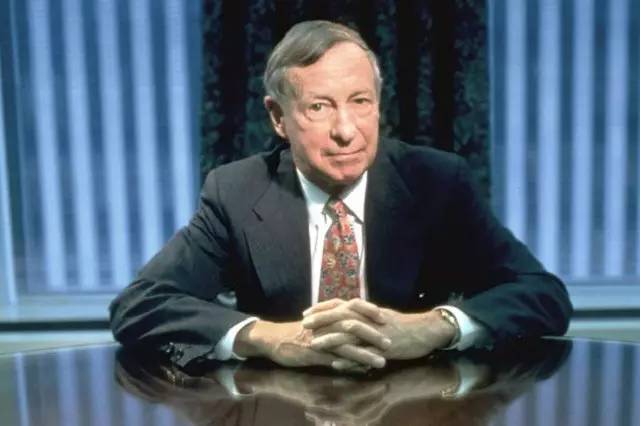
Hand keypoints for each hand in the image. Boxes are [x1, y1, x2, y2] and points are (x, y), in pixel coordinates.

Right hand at [233, 319, 385, 368]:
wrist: (274, 338)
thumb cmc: (298, 330)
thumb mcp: (317, 320)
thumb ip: (334, 319)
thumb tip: (352, 321)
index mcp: (329, 313)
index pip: (353, 306)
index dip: (369, 310)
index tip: (385, 316)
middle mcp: (327, 323)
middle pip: (355, 324)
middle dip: (374, 333)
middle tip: (390, 341)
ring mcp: (321, 338)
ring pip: (348, 344)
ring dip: (366, 353)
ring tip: (382, 361)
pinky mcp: (315, 352)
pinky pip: (335, 358)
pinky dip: (349, 364)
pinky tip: (361, 371)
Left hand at [303, 299, 456, 360]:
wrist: (424, 331)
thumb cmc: (401, 324)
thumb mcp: (379, 315)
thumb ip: (362, 315)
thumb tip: (346, 314)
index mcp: (367, 310)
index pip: (340, 304)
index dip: (322, 308)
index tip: (306, 312)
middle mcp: (369, 319)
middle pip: (341, 316)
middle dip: (321, 320)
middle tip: (304, 324)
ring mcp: (376, 334)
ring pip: (350, 334)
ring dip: (330, 339)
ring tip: (314, 344)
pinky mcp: (383, 349)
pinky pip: (364, 354)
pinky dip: (349, 359)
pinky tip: (336, 363)